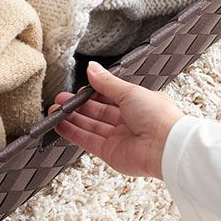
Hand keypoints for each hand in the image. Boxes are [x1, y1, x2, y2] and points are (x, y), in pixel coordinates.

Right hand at [49, 62, 182, 178]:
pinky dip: (72, 133)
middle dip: (77, 105)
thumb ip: (106, 82)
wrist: (167, 148)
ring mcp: (118, 138)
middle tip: (59, 100)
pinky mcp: (110, 153)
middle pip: (96, 112)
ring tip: (54, 111)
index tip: (76, 89)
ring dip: (71, 119)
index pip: (108, 96)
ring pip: (89, 126)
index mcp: (137, 104)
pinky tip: (59, 125)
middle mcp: (127, 122)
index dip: (91, 93)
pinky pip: (87, 141)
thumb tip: (92, 68)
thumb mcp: (130, 91)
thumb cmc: (158, 117)